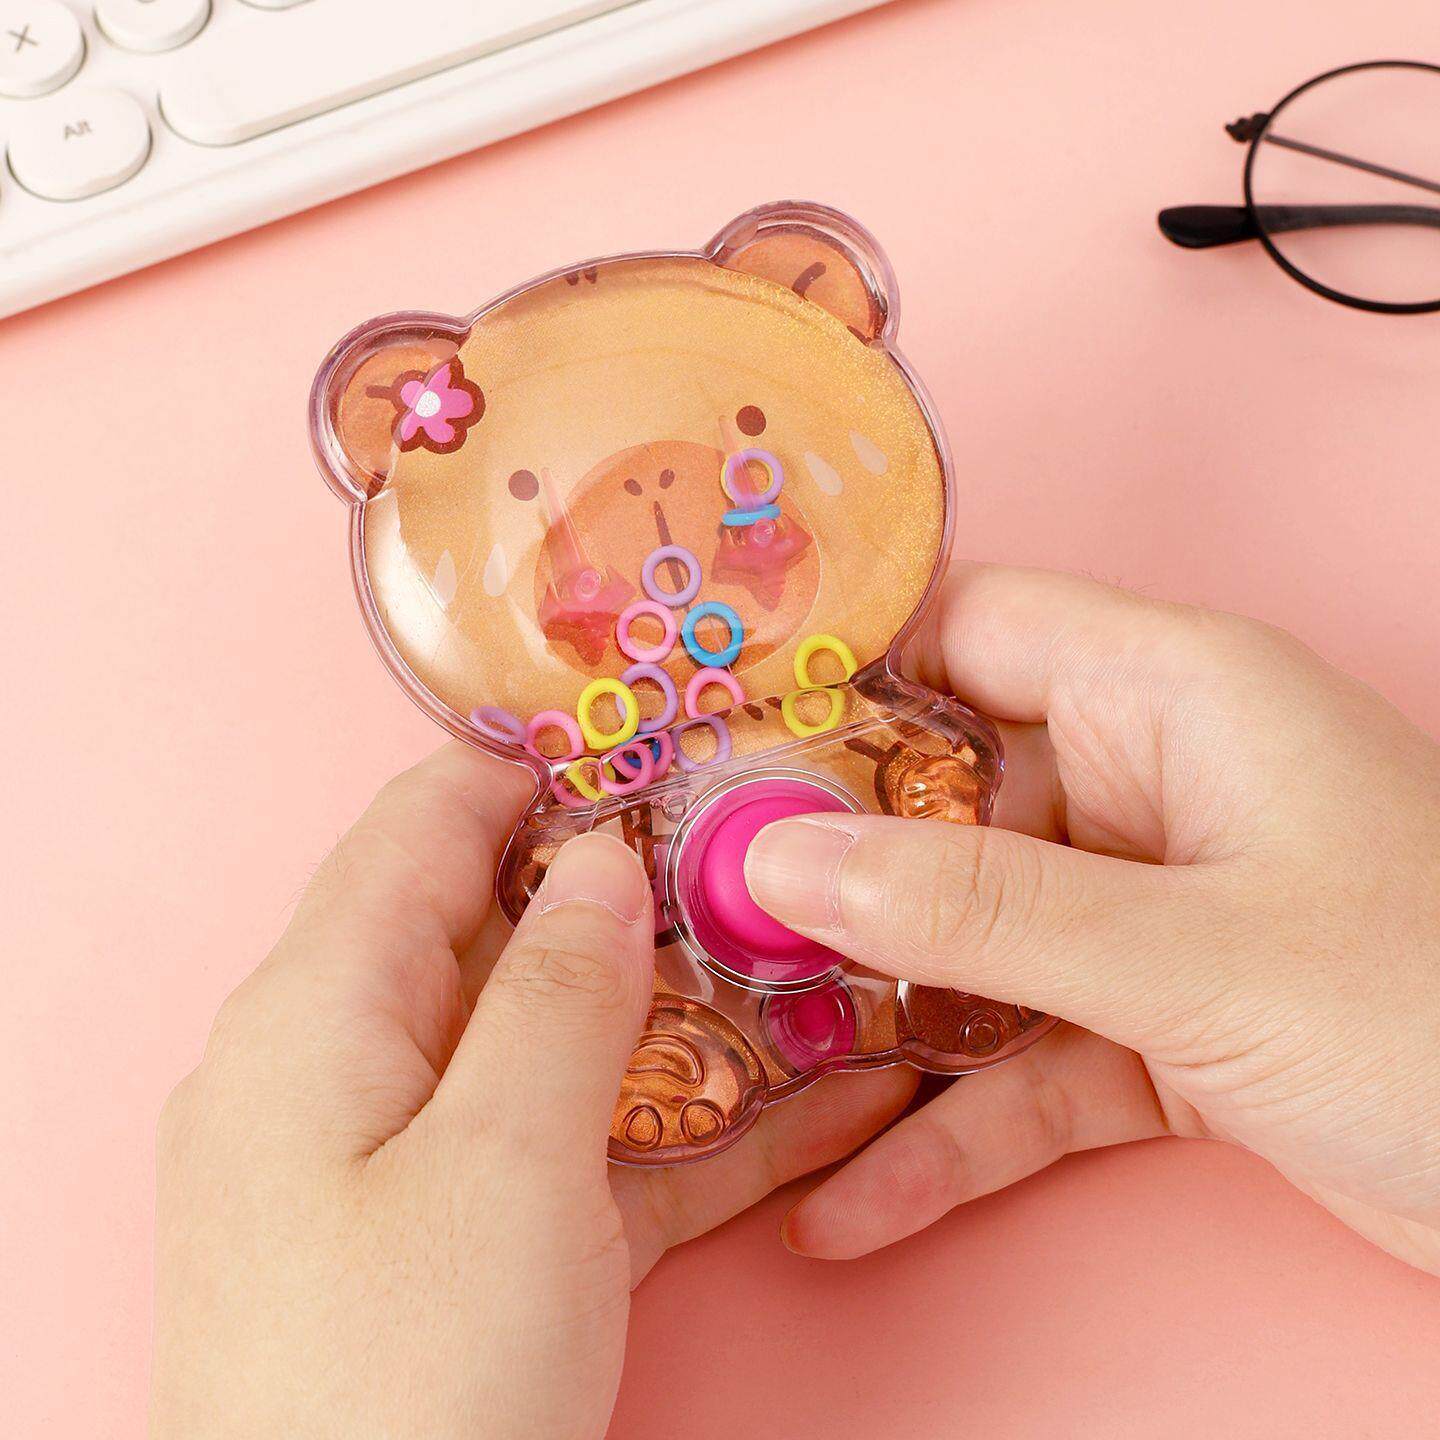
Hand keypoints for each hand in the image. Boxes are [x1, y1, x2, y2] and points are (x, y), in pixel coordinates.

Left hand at [149, 746, 912, 1439]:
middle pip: (496, 931)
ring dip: (676, 1016)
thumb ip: (560, 991)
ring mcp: (396, 1161)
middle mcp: (339, 1066)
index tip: (656, 732)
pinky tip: (802, 1113)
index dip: (536, 767)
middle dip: (631, 893)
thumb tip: (599, 857)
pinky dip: (670, 1126)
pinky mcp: (450, 1244)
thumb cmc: (405, 1385)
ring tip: (809, 968)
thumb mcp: (503, 1164)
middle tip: (762, 856)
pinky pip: (566, 1148)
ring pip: (550, 1045)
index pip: (422, 825)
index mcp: (318, 1009)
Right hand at [745, 565, 1439, 1273]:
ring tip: (751, 1070)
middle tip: (696, 924)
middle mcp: (1150, 785)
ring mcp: (1154, 910)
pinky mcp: (1165, 1024)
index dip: (842, 668)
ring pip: (973, 942)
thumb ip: (980, 906)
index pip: (970, 628)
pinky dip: (954, 1131)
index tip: (715, 729)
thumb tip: (786, 860)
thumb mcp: (1193, 955)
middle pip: (944, 798)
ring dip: (875, 1020)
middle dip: (826, 872)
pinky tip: (858, 1208)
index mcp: (1171, 695)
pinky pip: (1029, 1061)